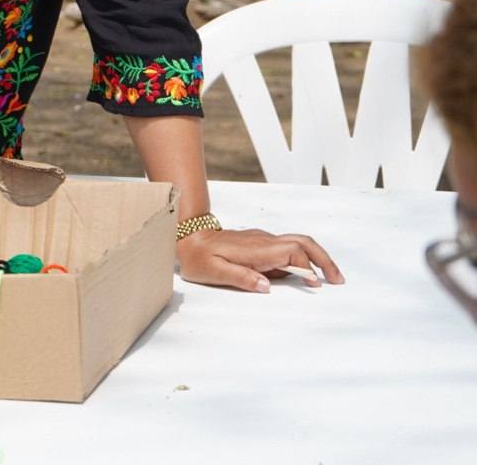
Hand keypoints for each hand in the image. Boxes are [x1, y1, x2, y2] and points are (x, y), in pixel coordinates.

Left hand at [177, 227, 344, 292]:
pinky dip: (303, 260)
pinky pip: (288, 249)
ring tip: (328, 278)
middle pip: (303, 242)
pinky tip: (304, 276)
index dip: (306, 268)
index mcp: (256, 248)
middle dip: (323, 259)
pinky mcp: (261, 245)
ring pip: (298, 244)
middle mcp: (264, 241)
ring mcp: (264, 241)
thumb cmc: (198, 257)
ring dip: (316, 258)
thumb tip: (266, 286)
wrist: (187, 238)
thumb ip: (240, 277)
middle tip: (338, 279)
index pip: (292, 252)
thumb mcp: (213, 271)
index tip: (315, 284)